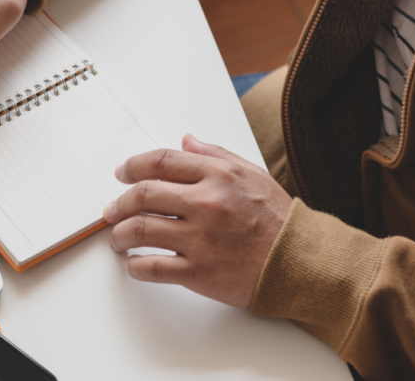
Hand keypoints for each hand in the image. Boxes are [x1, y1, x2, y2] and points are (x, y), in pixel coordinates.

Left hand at [103, 134, 292, 308]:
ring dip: (120, 234)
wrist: (303, 264)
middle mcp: (206, 204)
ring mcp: (201, 239)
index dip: (133, 166)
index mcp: (218, 176)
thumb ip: (216, 155)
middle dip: (119, 203)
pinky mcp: (199, 272)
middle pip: (142, 195)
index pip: (160, 162)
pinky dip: (135, 266)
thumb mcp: (252, 175)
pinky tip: (133, 264)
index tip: (122, 173)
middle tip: (111, 210)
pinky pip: (152, 267)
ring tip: (117, 238)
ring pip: (140, 230)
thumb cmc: (279, 220)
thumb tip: (186, 141)